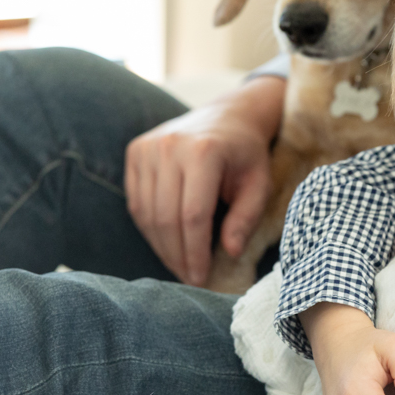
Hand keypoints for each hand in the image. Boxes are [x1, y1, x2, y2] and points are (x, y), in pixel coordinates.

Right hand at [125, 75, 283, 284]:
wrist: (229, 116)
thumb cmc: (247, 155)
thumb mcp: (259, 184)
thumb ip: (246, 218)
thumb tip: (231, 252)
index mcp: (204, 152)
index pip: (192, 215)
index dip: (195, 252)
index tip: (201, 278)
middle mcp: (170, 146)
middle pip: (166, 217)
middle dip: (177, 255)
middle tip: (189, 278)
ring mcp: (148, 147)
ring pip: (146, 212)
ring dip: (161, 246)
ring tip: (179, 266)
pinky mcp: (135, 151)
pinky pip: (136, 201)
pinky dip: (149, 228)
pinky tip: (166, 243)